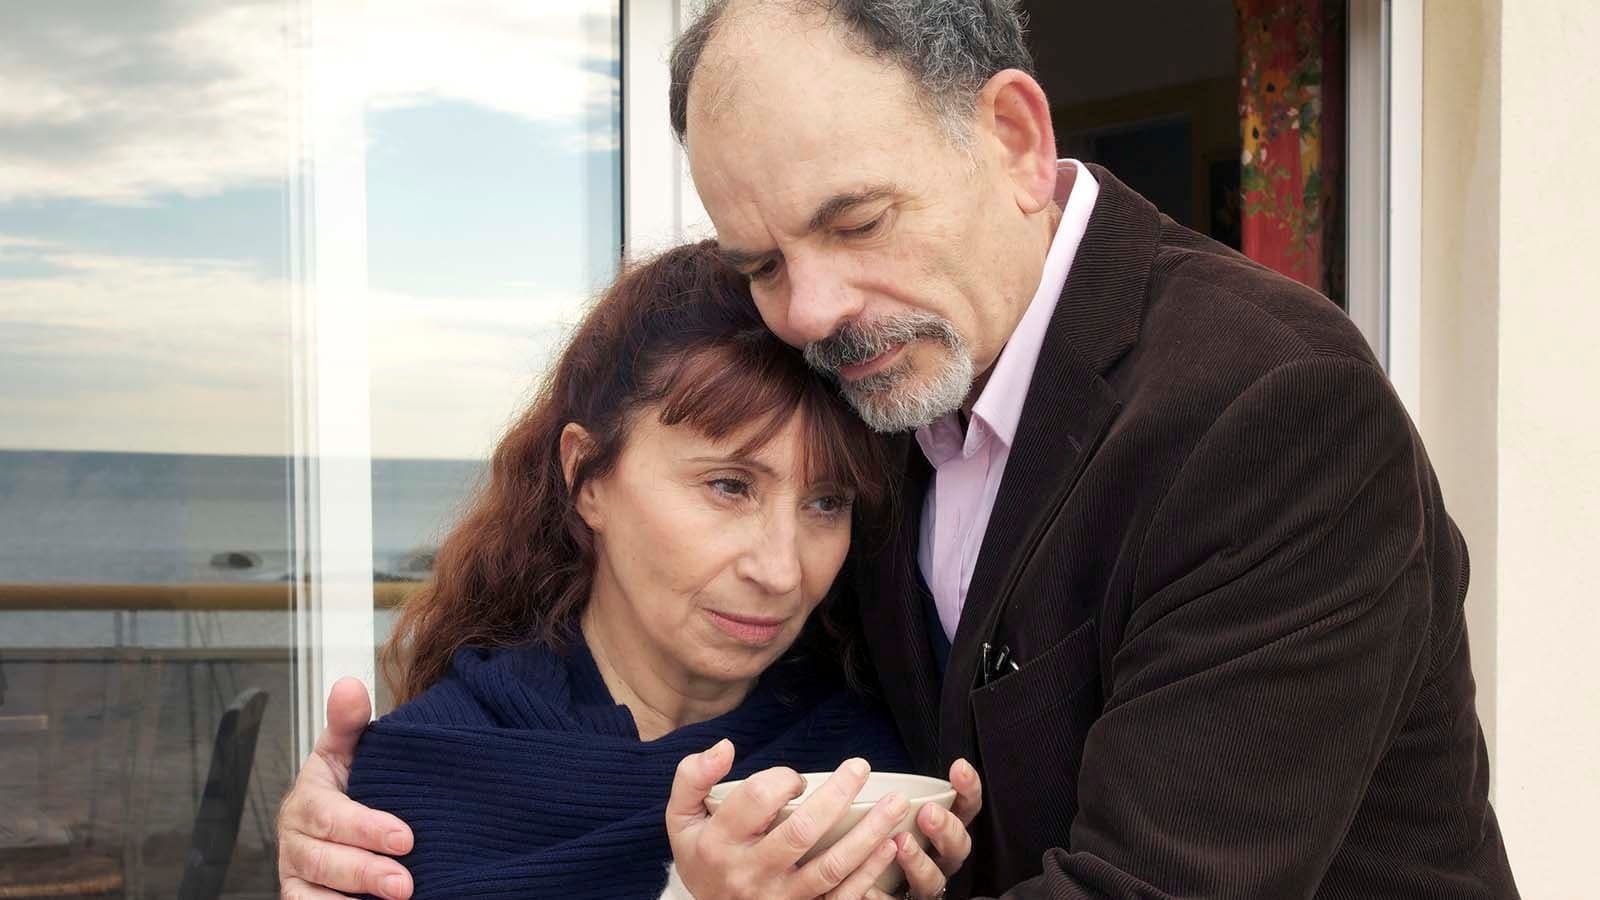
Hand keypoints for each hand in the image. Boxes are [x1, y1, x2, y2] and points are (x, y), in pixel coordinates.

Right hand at [277, 677, 414, 899]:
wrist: (333, 818)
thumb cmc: (344, 783)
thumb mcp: (344, 750)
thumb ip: (349, 722)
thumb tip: (350, 685)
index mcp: (307, 800)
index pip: (330, 816)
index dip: (366, 828)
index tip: (405, 837)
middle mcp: (297, 840)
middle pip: (325, 861)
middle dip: (365, 871)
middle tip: (404, 883)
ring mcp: (297, 874)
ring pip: (316, 894)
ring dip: (356, 898)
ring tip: (399, 899)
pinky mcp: (302, 899)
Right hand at [665, 740, 913, 898]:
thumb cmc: (702, 858)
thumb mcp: (681, 818)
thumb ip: (692, 777)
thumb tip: (724, 747)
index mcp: (720, 843)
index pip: (757, 800)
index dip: (783, 779)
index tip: (796, 779)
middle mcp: (751, 873)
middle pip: (801, 832)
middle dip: (837, 796)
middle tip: (861, 766)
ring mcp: (780, 899)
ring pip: (831, 866)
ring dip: (868, 833)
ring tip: (896, 804)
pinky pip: (841, 897)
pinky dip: (870, 873)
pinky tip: (890, 845)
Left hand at [860, 759, 982, 899]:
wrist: (864, 883)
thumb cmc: (878, 835)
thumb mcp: (888, 812)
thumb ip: (891, 797)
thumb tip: (863, 767)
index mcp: (944, 830)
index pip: (966, 808)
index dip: (968, 790)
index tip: (958, 768)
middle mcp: (940, 858)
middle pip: (958, 846)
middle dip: (947, 828)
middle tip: (929, 813)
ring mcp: (924, 883)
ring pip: (933, 879)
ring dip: (919, 862)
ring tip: (901, 844)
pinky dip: (883, 895)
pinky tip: (869, 886)